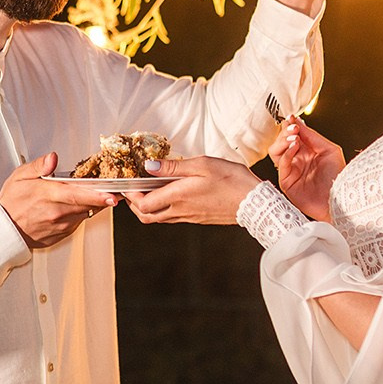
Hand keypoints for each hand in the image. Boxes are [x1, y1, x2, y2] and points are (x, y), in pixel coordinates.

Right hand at [0, 153, 115, 248]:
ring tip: (97, 194)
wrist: (4, 230)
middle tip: (115, 190)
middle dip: (103, 198)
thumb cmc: (12, 202)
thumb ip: (38, 166)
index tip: (113, 195)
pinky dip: (81, 213)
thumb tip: (52, 158)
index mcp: (48, 195)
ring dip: (93, 204)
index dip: (97, 195)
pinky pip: (78, 222)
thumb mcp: (20, 176)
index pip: (78, 195)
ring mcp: (60, 226)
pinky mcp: (62, 234)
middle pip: (87, 204)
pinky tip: (77, 205)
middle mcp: (56, 212)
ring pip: (85, 213)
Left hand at [121, 155, 261, 224]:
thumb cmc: (231, 180)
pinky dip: (163, 208)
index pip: (143, 204)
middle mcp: (180, 210)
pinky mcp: (197, 218)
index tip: (128, 184)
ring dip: (148, 207)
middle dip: (135, 205)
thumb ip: (174, 167)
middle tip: (133, 190)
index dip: (131, 196)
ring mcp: (188, 217)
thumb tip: (149, 167)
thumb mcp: (202, 165)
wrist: (254, 203)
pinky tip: (169, 194)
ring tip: (148, 190)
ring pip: (158, 218)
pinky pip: (172, 217)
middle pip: (146, 217)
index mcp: (178, 197)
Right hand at [270, 119, 343, 220]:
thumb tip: (298, 123)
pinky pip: (282, 164)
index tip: (291, 118)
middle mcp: (297, 161)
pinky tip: (294, 148)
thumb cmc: (338, 178)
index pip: (292, 136)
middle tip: (293, 128)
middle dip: (285, 132)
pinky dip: (286, 153)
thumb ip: (312, 136)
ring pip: (275, 152)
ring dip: (282, 142)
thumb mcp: (329, 150)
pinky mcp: (287, 182)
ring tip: (293, 138)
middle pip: (281, 142)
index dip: (290, 126)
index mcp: (307, 152)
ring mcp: (291, 171)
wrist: (339, 198)